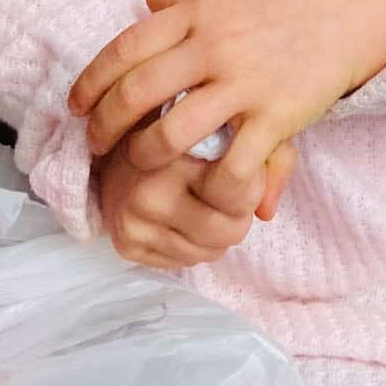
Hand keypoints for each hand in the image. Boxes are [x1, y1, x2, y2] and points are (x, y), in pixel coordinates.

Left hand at [71, 0, 385, 205]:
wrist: (353, 8)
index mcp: (200, 13)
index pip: (125, 48)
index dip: (91, 81)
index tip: (77, 105)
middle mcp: (215, 45)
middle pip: (136, 93)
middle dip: (104, 127)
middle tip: (96, 145)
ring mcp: (245, 82)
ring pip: (171, 134)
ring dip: (145, 159)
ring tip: (140, 168)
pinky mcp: (276, 115)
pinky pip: (230, 164)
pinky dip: (207, 186)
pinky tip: (199, 190)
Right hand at [96, 137, 296, 271]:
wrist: (116, 141)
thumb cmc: (184, 129)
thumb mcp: (229, 122)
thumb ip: (265, 155)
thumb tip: (269, 211)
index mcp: (180, 148)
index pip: (240, 191)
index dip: (252, 185)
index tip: (244, 169)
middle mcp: (152, 187)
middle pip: (228, 230)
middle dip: (238, 216)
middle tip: (230, 197)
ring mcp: (136, 219)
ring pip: (209, 253)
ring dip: (216, 235)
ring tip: (205, 205)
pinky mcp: (126, 245)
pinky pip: (183, 263)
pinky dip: (192, 246)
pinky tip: (182, 218)